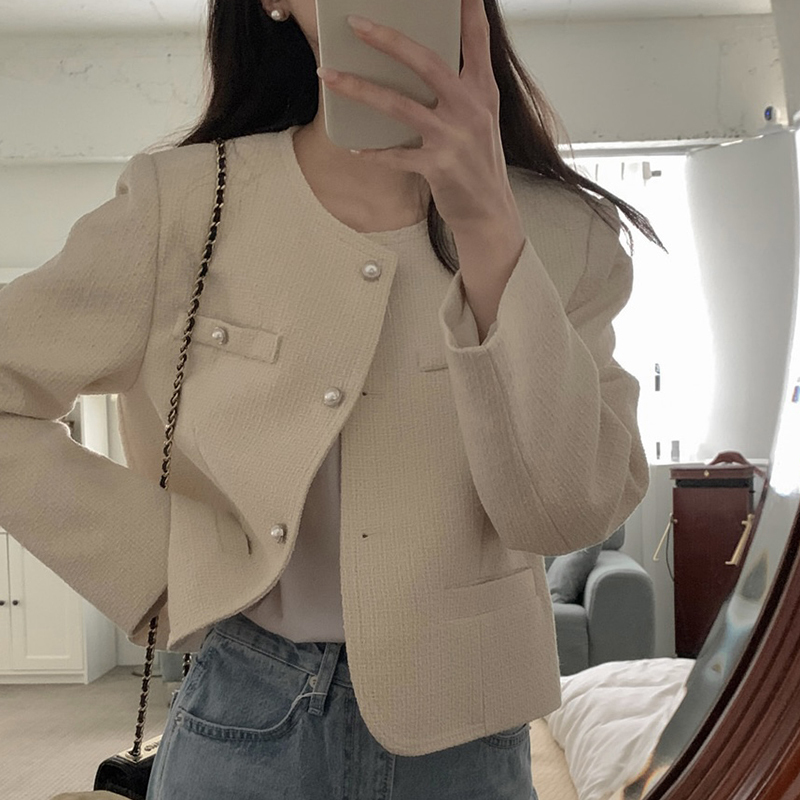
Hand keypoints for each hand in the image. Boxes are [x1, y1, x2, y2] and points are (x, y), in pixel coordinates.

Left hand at [317, 0, 522, 236]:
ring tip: (328, 75)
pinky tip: (355, 149)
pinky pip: (396, 155)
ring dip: (359, 89)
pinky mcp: (438, 166)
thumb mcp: (481, 118)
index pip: (476, 39)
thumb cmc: (479, 162)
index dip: (467, 9)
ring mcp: (453, 138)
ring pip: (399, 105)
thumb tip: (419, 62)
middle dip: (388, 40)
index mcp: (484, 91)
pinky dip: (374, 153)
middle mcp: (470, 109)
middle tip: (356, 24)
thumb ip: (460, 87)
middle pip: (426, 63)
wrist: (490, 212)